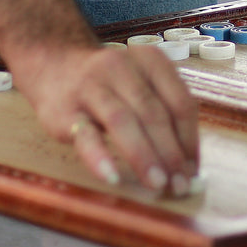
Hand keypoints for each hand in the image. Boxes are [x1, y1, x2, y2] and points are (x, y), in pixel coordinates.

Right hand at [8, 42, 199, 195]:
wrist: (53, 65)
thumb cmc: (108, 84)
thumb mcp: (140, 84)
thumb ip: (163, 114)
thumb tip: (187, 165)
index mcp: (150, 61)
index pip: (180, 101)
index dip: (189, 139)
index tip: (192, 170)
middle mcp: (122, 68)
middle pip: (153, 113)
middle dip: (170, 153)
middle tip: (180, 185)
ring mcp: (91, 87)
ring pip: (123, 121)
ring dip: (143, 156)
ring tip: (156, 184)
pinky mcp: (65, 109)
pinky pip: (85, 134)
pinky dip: (100, 157)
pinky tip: (112, 177)